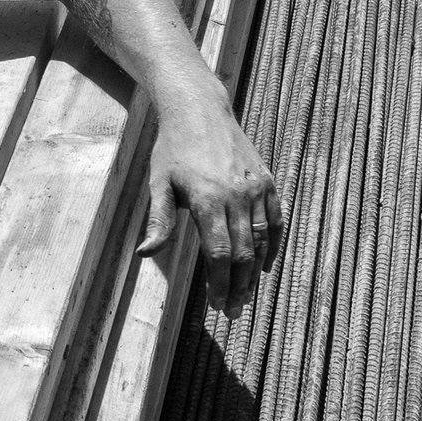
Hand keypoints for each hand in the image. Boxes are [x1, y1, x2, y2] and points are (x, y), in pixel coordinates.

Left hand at [138, 80, 279, 298]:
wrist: (199, 109)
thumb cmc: (173, 149)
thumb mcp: (159, 183)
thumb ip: (158, 221)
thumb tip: (145, 254)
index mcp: (208, 199)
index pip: (219, 254)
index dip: (219, 284)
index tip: (216, 305)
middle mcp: (237, 195)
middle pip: (244, 254)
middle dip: (238, 287)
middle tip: (233, 311)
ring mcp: (256, 188)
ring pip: (262, 240)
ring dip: (255, 273)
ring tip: (246, 296)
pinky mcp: (267, 181)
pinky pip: (275, 220)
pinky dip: (272, 246)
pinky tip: (264, 266)